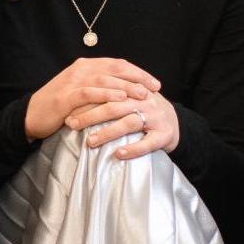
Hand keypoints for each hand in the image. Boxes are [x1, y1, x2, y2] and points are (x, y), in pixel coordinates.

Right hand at [22, 56, 161, 139]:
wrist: (32, 115)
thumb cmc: (60, 107)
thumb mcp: (82, 92)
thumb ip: (100, 88)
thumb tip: (125, 91)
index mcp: (86, 66)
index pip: (118, 64)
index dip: (138, 72)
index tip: (154, 82)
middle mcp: (81, 69)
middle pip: (115, 69)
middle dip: (138, 77)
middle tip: (154, 87)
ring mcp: (73, 81)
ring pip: (105, 79)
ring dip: (126, 86)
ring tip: (143, 94)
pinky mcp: (66, 96)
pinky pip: (90, 93)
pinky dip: (107, 94)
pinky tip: (121, 99)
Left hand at [66, 92, 180, 160]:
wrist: (176, 122)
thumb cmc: (145, 111)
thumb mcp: (130, 97)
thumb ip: (109, 94)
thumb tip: (76, 96)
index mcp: (134, 89)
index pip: (108, 90)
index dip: (86, 99)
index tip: (66, 107)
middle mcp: (145, 101)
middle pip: (114, 106)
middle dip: (90, 115)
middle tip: (71, 123)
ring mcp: (155, 118)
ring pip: (128, 123)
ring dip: (107, 133)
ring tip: (90, 142)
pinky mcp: (164, 135)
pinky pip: (147, 143)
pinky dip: (133, 149)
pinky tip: (118, 154)